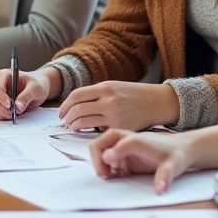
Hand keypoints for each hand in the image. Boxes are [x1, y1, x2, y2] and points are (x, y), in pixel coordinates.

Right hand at [0, 67, 58, 119]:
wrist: (36, 88)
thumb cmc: (36, 84)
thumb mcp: (36, 88)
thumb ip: (27, 95)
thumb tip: (18, 106)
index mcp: (4, 74)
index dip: (1, 97)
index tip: (10, 106)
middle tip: (10, 114)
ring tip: (11, 115)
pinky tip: (9, 115)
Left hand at [59, 81, 179, 131]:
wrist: (156, 102)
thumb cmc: (133, 94)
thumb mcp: (114, 86)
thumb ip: (95, 93)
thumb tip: (74, 103)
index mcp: (105, 87)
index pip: (76, 95)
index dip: (65, 105)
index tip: (61, 111)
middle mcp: (108, 100)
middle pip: (77, 109)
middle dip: (67, 117)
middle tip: (64, 121)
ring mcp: (114, 115)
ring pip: (83, 121)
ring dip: (74, 125)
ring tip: (72, 127)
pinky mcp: (119, 127)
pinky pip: (97, 130)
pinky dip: (87, 131)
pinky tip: (86, 131)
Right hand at [90, 128, 198, 192]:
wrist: (180, 148)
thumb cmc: (176, 155)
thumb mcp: (174, 166)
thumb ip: (165, 176)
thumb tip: (159, 190)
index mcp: (137, 141)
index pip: (119, 143)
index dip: (110, 156)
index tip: (107, 173)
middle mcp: (126, 140)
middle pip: (100, 143)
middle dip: (97, 160)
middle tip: (104, 175)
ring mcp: (122, 147)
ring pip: (100, 150)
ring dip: (99, 163)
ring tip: (109, 176)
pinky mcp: (123, 154)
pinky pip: (106, 158)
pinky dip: (104, 167)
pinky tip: (114, 176)